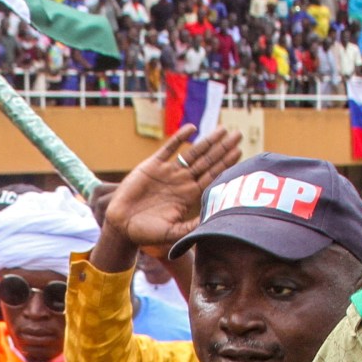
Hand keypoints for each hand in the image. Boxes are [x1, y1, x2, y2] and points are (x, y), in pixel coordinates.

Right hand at [102, 125, 242, 250]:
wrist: (121, 224)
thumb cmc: (146, 233)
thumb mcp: (172, 232)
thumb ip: (191, 227)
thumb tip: (212, 222)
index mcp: (189, 196)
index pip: (212, 176)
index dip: (225, 164)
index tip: (239, 152)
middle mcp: (182, 181)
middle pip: (207, 162)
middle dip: (223, 149)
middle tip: (238, 135)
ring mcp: (168, 172)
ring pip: (193, 153)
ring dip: (208, 141)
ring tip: (222, 129)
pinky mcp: (153, 165)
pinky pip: (169, 148)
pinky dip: (180, 138)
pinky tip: (192, 129)